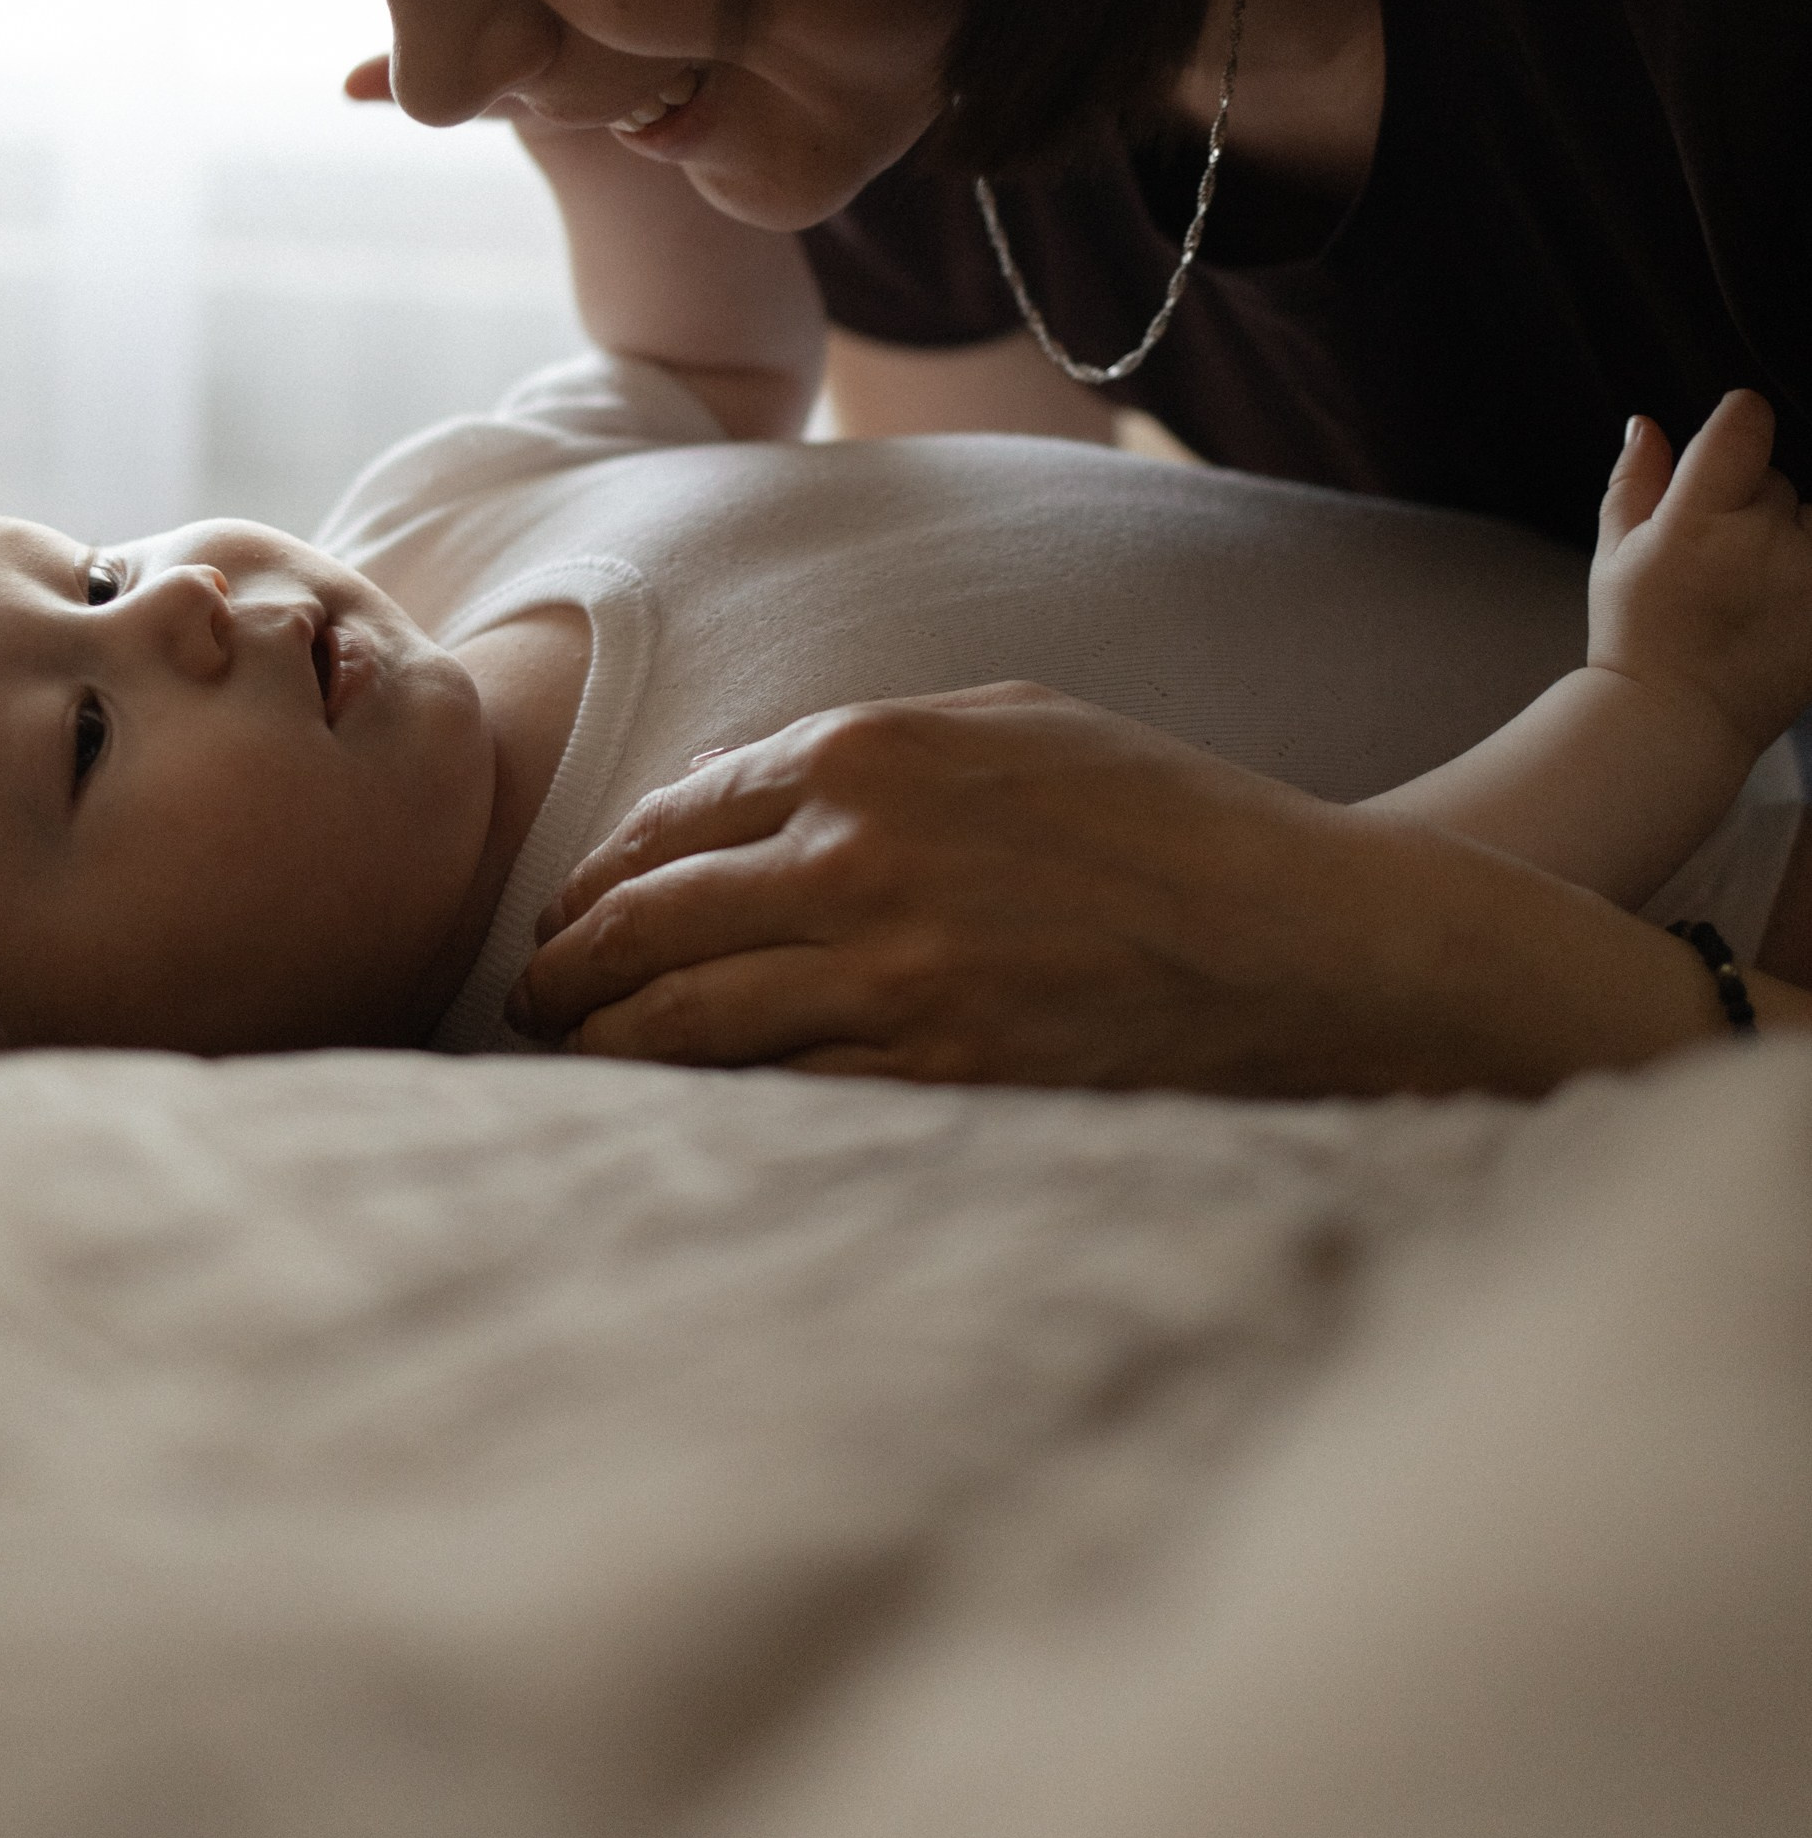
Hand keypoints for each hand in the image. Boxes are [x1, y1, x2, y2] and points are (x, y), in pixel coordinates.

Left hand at [513, 685, 1428, 1092]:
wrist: (1305, 938)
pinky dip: (710, 1106)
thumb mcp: (1013, 720)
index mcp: (871, 751)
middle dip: (570, 968)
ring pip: (689, 1021)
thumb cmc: (1166, 814)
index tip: (569, 912)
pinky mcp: (942, 1077)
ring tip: (572, 1061)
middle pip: (652, 922)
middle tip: (532, 1000)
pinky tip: (674, 1117)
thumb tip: (739, 793)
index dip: (603, 873)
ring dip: (607, 1045)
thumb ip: (871, 743)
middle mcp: (861, 857)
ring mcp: (898, 976)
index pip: (676, 816)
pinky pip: (779, 1097)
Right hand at [1589, 393, 1811, 771]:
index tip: (1728, 442)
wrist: (1677, 723)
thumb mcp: (1613, 555)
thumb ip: (1634, 481)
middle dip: (1750, 504)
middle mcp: (1763, 543)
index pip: (1746, 424)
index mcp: (1698, 520)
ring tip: (1750, 589)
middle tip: (1716, 558)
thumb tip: (1646, 424)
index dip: (1737, 422)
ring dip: (1790, 540)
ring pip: (1811, 520)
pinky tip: (1773, 606)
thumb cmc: (1638, 641)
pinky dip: (1800, 574)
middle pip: (1777, 479)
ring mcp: (1809, 580)